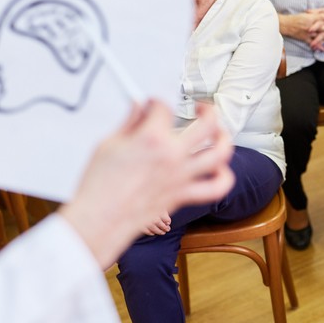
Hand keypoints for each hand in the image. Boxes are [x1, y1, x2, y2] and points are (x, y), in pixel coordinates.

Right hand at [59, 100, 234, 267]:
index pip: (165, 108)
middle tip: (200, 108)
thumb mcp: (109, 144)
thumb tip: (139, 108)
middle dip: (207, 109)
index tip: (153, 105)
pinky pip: (215, 187)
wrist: (100, 219)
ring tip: (218, 133)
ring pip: (221, 153)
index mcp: (152, 139)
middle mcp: (172, 156)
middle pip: (208, 124)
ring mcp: (182, 176)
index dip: (157, 103)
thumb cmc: (99, 186)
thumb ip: (129, 122)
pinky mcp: (184, 195)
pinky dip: (223, 177)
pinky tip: (217, 169)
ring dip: (224, 139)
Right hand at [279, 12, 323, 42]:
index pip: (322, 16)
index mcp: (310, 18)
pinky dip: (318, 46)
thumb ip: (313, 14)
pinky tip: (323, 48)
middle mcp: (310, 25)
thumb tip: (321, 13)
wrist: (285, 25)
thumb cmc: (294, 19)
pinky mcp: (304, 38)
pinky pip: (312, 42)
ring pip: (319, 35)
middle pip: (323, 27)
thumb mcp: (304, 15)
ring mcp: (308, 33)